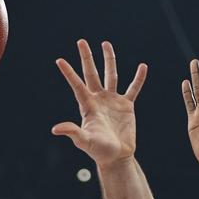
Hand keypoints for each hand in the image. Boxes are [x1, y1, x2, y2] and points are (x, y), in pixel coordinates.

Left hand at [52, 39, 146, 167]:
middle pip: (92, 73)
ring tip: (106, 43)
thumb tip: (55, 129)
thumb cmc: (99, 151)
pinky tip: (143, 66)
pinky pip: (133, 88)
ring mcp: (113, 100)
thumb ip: (73, 132)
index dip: (68, 73)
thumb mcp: (84, 141)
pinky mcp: (127, 105)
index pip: (77, 85)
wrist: (117, 157)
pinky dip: (138, 78)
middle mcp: (99, 99)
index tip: (59, 60)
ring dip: (109, 59)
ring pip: (111, 75)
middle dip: (87, 57)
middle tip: (81, 41)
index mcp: (88, 105)